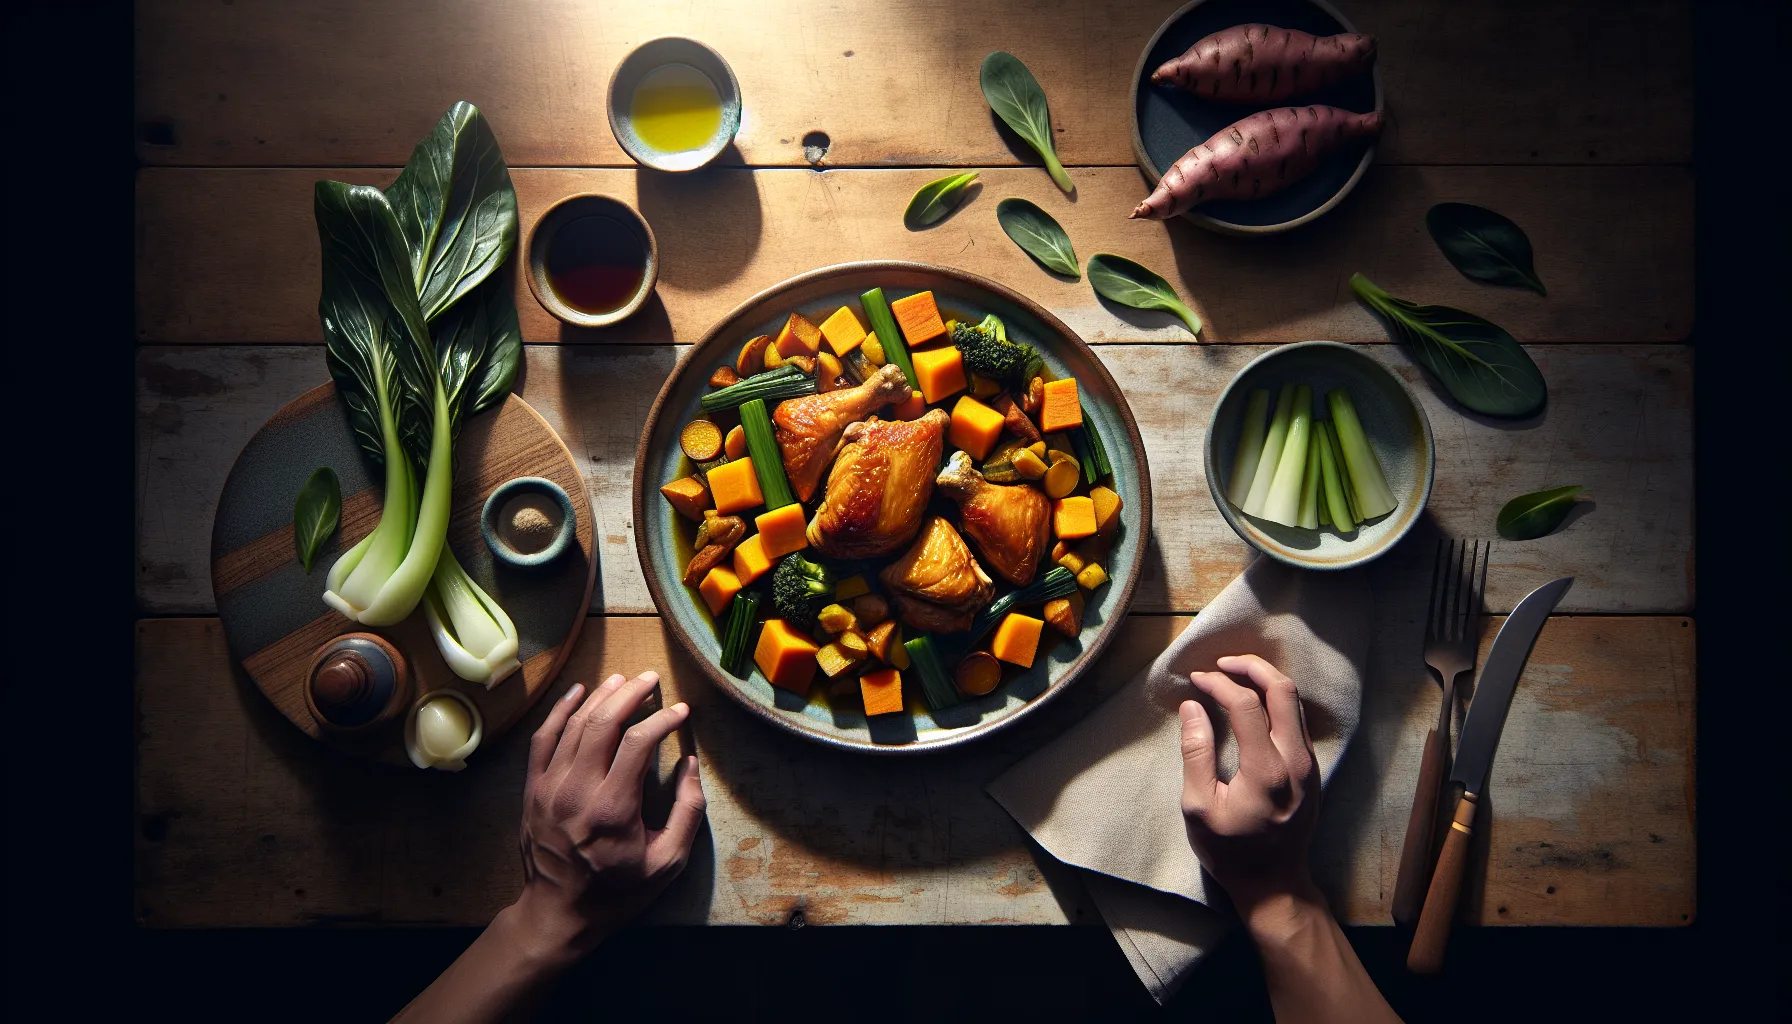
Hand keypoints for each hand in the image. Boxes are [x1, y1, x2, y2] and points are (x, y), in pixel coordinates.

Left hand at [511, 671, 706, 957]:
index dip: (662, 720)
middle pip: (603, 723)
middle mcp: (577, 791)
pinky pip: (543, 738)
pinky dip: (560, 710)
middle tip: (651, 679)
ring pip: (574, 725)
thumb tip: (690, 764)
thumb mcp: (668, 862)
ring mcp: (549, 788)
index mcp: (613, 809)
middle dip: (631, 694)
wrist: (558, 913)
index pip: (637, 743)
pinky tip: (578, 692)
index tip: (681, 712)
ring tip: (623, 680)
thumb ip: (688, 812)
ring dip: (600, 696)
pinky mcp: (532, 789)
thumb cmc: (618, 891)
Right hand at [1179, 654, 1321, 915]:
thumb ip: (1195, 753)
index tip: (1196, 680)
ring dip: (1266, 681)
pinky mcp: (1312, 771)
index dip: (1218, 684)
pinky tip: (1254, 702)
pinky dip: (1276, 701)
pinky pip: (1297, 721)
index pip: (1246, 705)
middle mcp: (1295, 761)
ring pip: (1295, 704)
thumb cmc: (1230, 851)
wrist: (1275, 884)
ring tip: (1236, 675)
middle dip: (1252, 667)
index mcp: (1265, 770)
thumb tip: (1192, 707)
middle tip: (1222, 663)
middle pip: (1283, 691)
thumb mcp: (1199, 807)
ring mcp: (1309, 765)